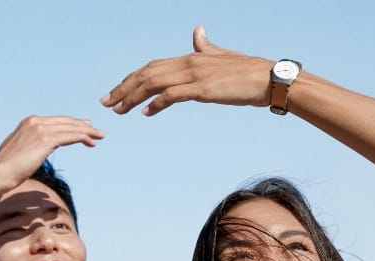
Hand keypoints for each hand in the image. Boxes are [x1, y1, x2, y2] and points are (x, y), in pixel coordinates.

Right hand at [0, 116, 104, 195]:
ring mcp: (40, 130)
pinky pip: (69, 136)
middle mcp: (35, 122)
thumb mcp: (20, 152)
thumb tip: (35, 152)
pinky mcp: (45, 140)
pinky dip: (82, 137)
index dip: (71, 125)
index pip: (55, 122)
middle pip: (65, 122)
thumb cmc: (7, 169)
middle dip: (82, 126)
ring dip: (87, 132)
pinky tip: (91, 142)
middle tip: (96, 132)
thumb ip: (30, 147)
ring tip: (99, 137)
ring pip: (70, 128)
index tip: (83, 128)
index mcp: (29, 123)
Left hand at [101, 25, 271, 115]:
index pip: (154, 67)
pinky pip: (172, 95)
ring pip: (154, 83)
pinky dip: (156, 103)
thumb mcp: (222, 58)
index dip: (133, 78)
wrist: (268, 79)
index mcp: (191, 57)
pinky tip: (145, 113)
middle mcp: (189, 62)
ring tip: (118, 109)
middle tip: (106, 102)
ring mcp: (195, 75)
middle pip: (147, 73)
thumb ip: (206, 48)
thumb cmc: (248, 73)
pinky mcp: (203, 89)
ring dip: (133, 96)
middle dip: (124, 87)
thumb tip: (197, 33)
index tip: (117, 91)